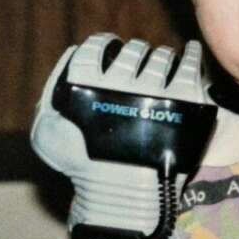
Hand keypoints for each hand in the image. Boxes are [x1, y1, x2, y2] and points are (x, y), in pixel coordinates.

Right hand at [31, 33, 212, 233]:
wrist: (123, 194)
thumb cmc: (83, 166)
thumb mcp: (46, 132)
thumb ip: (51, 91)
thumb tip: (72, 54)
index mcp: (87, 83)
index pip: (96, 47)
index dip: (103, 44)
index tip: (110, 47)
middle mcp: (122, 81)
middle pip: (132, 51)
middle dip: (134, 52)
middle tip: (138, 61)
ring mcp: (156, 89)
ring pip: (160, 57)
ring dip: (160, 57)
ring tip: (160, 64)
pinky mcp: (185, 99)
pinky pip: (190, 65)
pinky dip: (191, 55)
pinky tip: (190, 52)